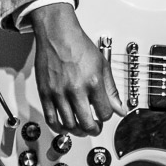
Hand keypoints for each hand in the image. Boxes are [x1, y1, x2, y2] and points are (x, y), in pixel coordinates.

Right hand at [30, 2, 119, 134]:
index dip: (106, 117)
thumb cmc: (79, 46)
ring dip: (77, 131)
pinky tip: (63, 127)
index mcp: (93, 82)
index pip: (105, 113)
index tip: (104, 115)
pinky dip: (58, 127)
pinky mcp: (45, 93)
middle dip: (93, 129)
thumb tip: (120, 108)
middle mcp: (76, 89)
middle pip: (87, 124)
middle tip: (94, 128)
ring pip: (68, 125)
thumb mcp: (102, 65)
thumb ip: (111, 90)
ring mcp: (59, 93)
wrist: (57, 34)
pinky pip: (50, 118)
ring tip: (80, 128)